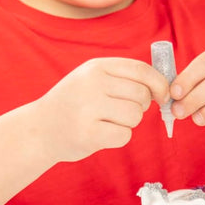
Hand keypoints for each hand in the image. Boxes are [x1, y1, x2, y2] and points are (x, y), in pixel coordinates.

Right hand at [35, 57, 169, 161]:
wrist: (39, 129)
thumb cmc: (74, 104)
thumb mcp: (91, 79)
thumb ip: (123, 77)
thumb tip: (165, 86)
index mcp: (96, 67)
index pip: (141, 70)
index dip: (159, 83)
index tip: (162, 95)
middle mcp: (92, 83)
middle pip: (142, 95)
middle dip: (141, 107)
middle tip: (121, 111)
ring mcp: (89, 108)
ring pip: (135, 116)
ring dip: (128, 123)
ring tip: (107, 121)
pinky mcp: (88, 133)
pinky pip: (125, 135)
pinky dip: (118, 137)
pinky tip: (100, 133)